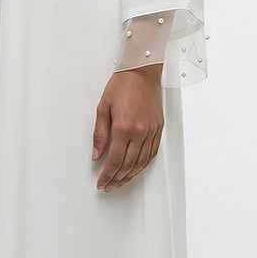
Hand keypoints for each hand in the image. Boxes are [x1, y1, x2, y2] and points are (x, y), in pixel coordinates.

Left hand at [92, 67, 163, 191]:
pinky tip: (136, 169)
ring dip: (130, 176)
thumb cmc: (122, 85)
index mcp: (124, 127)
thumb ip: (100, 134)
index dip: (107, 175)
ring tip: (121, 182)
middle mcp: (140, 132)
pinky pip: (152, 153)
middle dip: (117, 179)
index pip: (115, 160)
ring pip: (142, 162)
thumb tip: (97, 155)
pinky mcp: (159, 128)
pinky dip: (143, 165)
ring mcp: (152, 131)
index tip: (102, 182)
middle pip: (129, 165)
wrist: (142, 71)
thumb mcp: (102, 108)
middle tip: (109, 186)